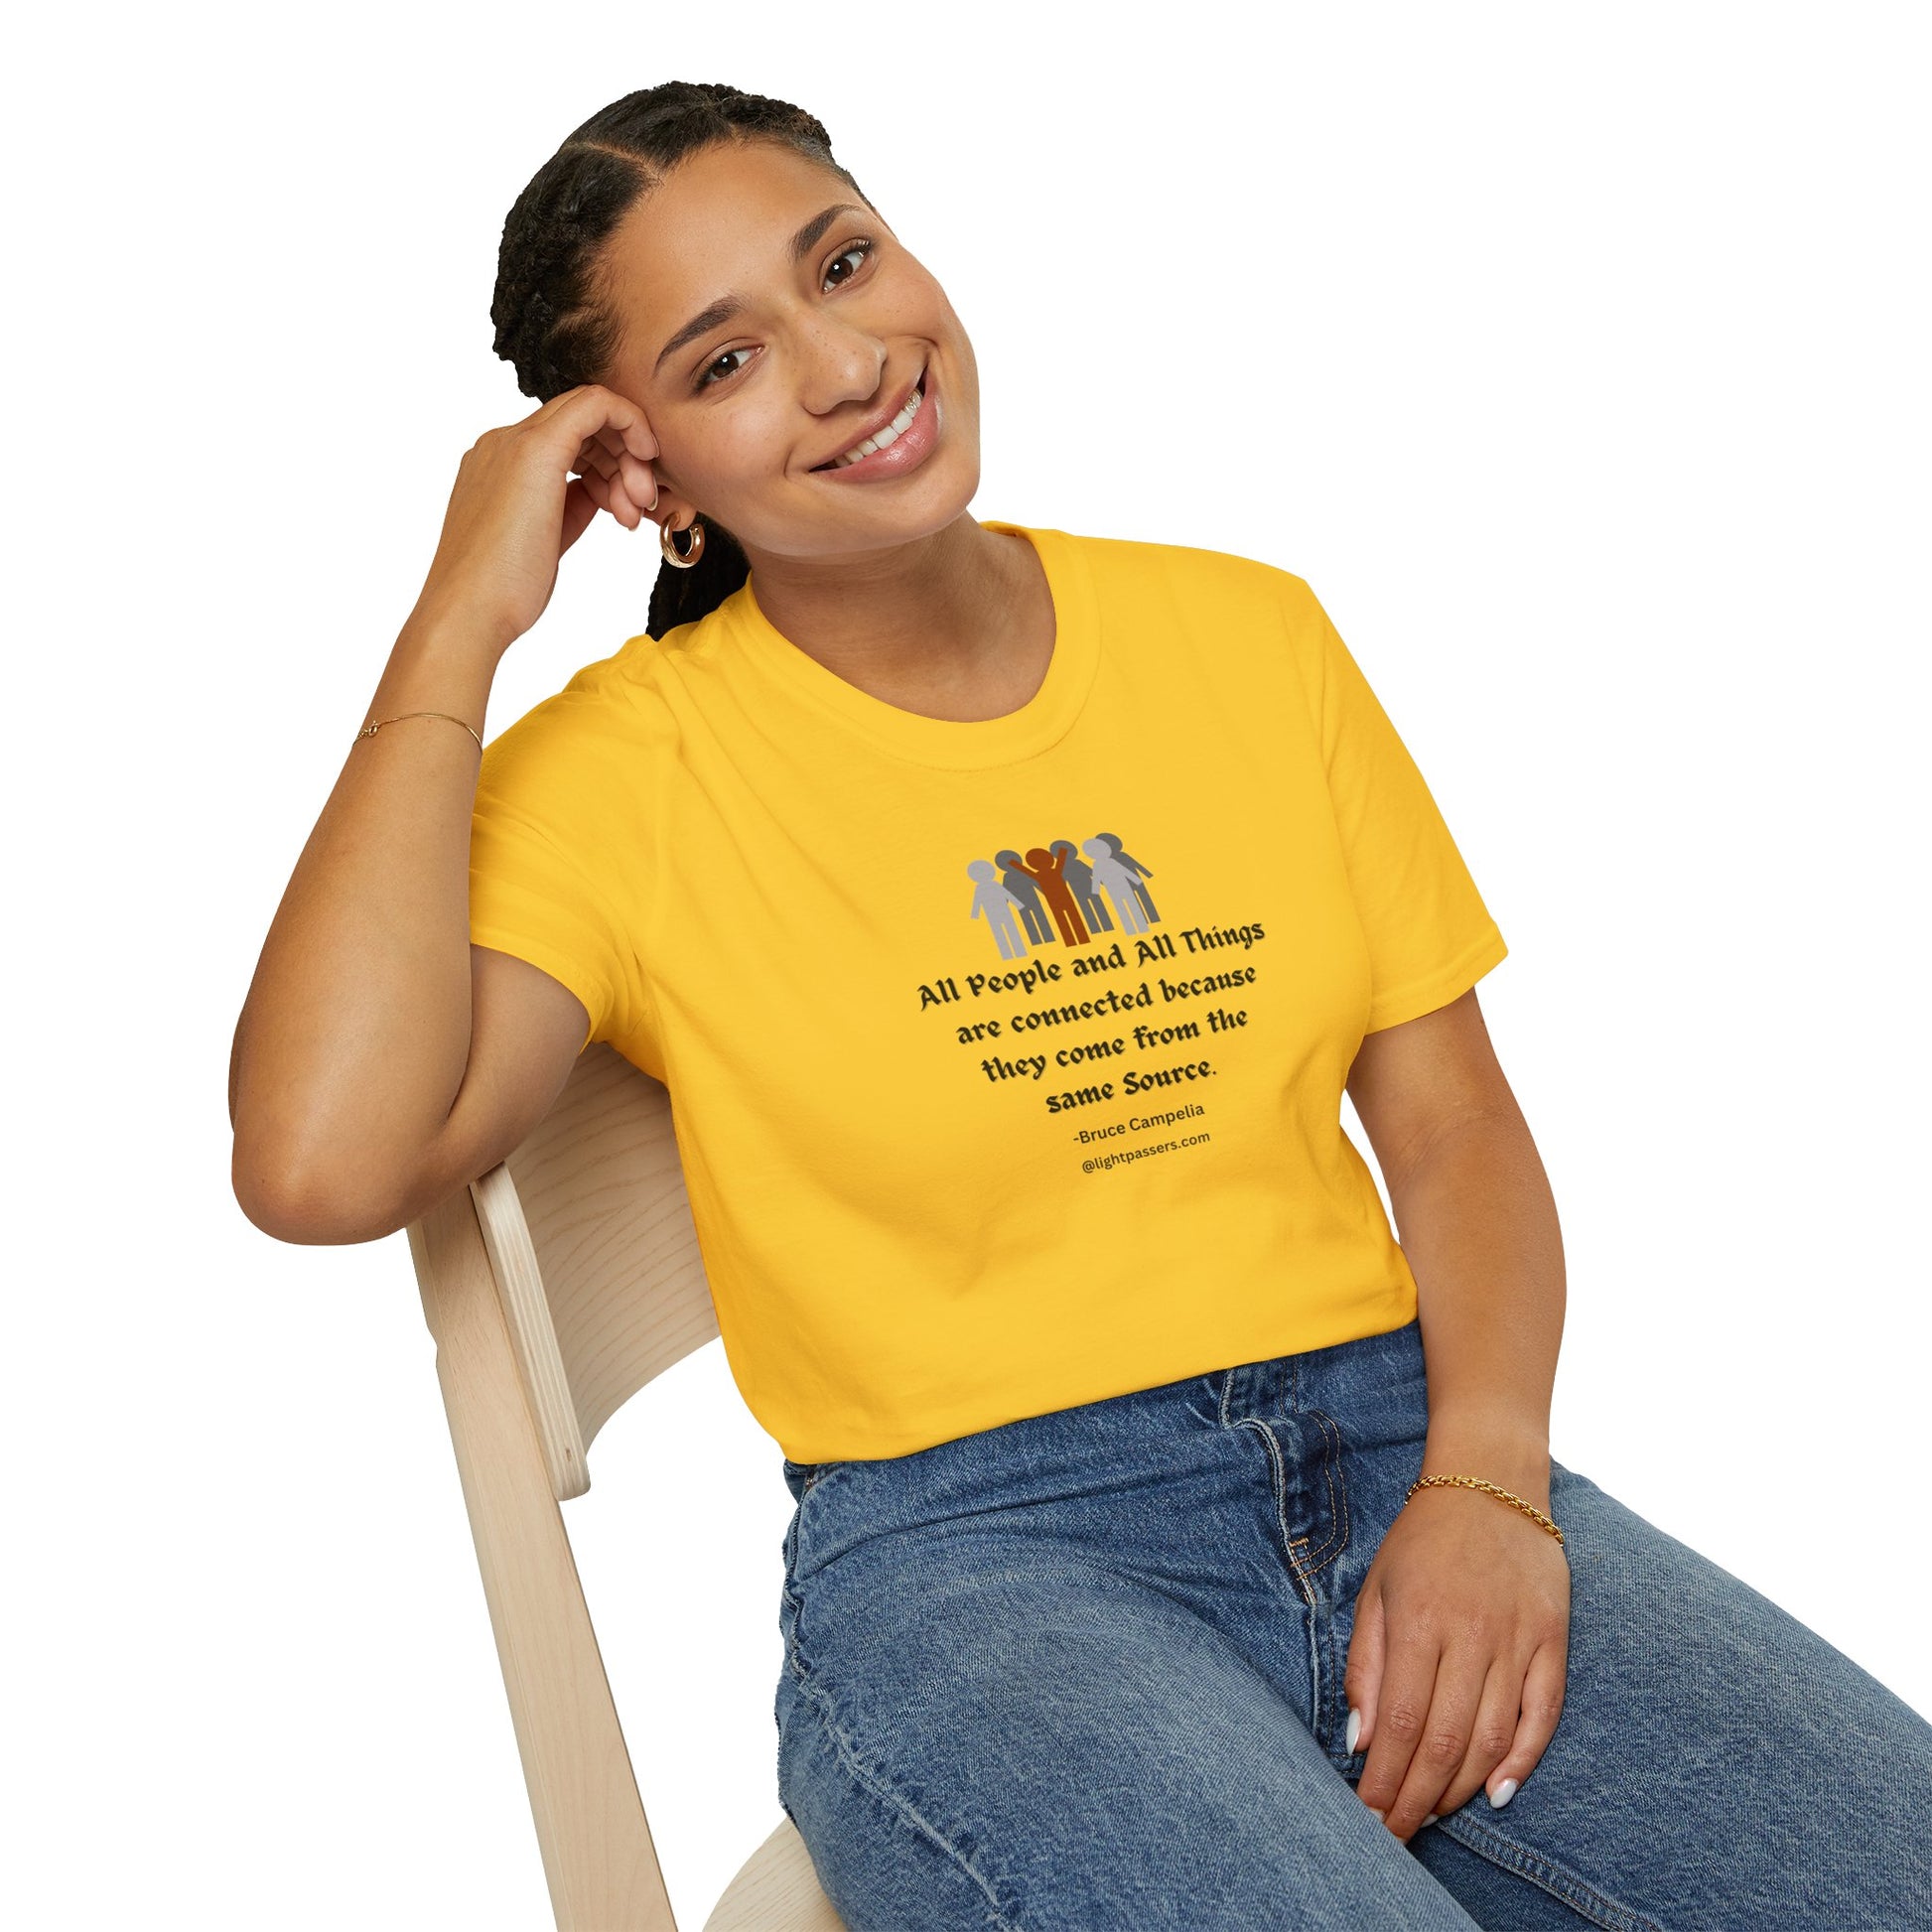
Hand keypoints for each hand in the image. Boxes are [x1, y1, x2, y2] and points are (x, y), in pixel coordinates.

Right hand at [411, 384, 659, 658]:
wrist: (470, 610)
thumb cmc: (503, 590)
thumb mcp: (547, 537)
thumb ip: (570, 504)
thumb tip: (601, 491)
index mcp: (499, 464)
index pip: (567, 438)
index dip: (607, 463)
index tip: (627, 502)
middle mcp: (502, 443)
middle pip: (581, 423)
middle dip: (623, 459)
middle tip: (641, 506)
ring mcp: (514, 442)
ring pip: (591, 413)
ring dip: (628, 457)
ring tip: (634, 512)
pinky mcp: (536, 449)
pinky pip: (596, 405)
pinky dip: (631, 424)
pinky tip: (645, 459)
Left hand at [1343, 1479, 1570, 1839]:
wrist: (1491, 1482)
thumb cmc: (1423, 1540)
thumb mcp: (1377, 1590)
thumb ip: (1366, 1665)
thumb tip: (1360, 1740)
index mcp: (1420, 1620)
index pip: (1401, 1723)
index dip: (1385, 1780)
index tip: (1369, 1817)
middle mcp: (1471, 1634)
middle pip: (1445, 1741)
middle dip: (1417, 1799)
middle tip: (1397, 1835)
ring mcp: (1518, 1638)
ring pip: (1492, 1738)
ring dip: (1461, 1788)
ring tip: (1433, 1815)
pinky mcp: (1553, 1639)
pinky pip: (1543, 1715)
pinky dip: (1523, 1760)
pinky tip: (1497, 1793)